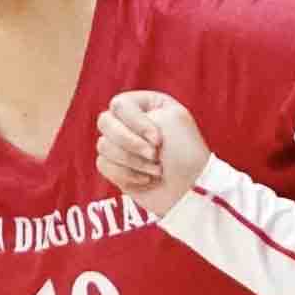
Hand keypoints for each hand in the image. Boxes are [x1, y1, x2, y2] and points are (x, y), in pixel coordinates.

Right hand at [97, 89, 209, 216]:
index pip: (120, 105)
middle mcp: (130, 122)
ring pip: (104, 145)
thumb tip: (106, 131)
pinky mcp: (116, 167)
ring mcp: (121, 145)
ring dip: (133, 161)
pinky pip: (103, 164)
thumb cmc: (185, 152)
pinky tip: (147, 180)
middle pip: (106, 123)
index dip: (137, 123)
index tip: (158, 140)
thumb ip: (133, 112)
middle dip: (131, 143)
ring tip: (157, 171)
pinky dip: (126, 174)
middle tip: (154, 156)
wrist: (191, 190)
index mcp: (145, 104)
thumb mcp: (170, 118)